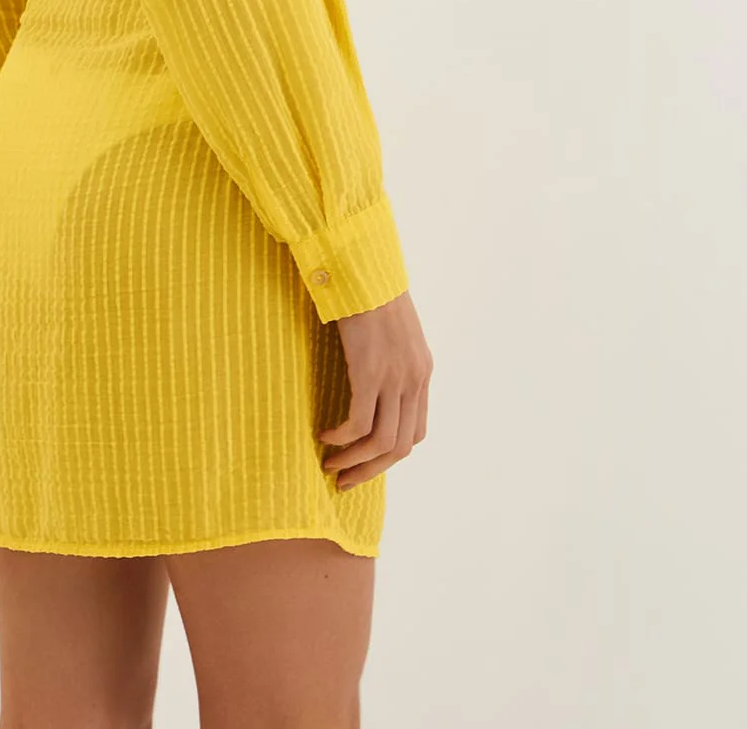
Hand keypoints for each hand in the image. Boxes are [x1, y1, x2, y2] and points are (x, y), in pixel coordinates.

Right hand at [317, 287, 431, 490]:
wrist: (363, 266)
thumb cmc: (369, 294)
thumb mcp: (391, 332)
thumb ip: (390, 360)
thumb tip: (372, 383)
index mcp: (422, 372)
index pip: (416, 432)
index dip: (390, 454)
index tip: (364, 461)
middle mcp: (414, 379)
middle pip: (400, 447)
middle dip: (371, 470)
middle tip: (344, 480)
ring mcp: (394, 377)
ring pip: (380, 442)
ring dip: (353, 461)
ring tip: (329, 464)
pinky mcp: (370, 371)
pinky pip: (358, 423)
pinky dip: (341, 438)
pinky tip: (324, 436)